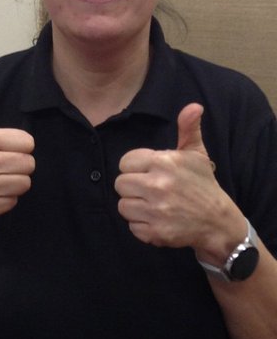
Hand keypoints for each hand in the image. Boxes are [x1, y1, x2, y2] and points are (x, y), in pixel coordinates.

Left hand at [116, 104, 238, 254]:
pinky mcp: (156, 232)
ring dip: (135, 207)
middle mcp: (158, 185)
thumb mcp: (196, 155)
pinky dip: (142, 227)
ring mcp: (157, 211)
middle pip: (120, 184)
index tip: (148, 173)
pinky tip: (158, 220)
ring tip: (154, 205)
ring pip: (123, 206)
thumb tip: (193, 106)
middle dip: (132, 187)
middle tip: (150, 190)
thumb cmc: (203, 185)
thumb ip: (188, 129)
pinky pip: (132, 227)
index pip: (125, 162)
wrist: (220, 222)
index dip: (134, 168)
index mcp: (163, 163)